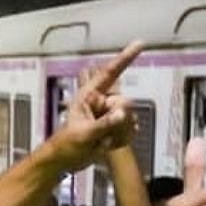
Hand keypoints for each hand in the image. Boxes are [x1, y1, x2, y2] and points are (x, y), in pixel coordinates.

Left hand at [48, 42, 142, 169]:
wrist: (65, 161)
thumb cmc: (66, 144)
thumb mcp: (84, 133)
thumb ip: (105, 123)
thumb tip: (123, 113)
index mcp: (90, 95)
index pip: (110, 73)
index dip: (125, 58)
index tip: (140, 44)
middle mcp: (102, 102)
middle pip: (125, 104)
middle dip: (117, 122)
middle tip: (101, 135)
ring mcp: (110, 115)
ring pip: (130, 119)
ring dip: (119, 134)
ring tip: (100, 141)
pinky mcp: (116, 128)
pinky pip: (130, 131)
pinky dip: (121, 140)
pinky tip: (106, 145)